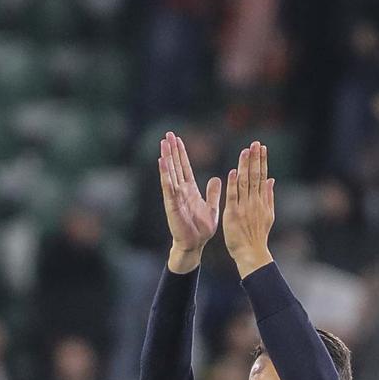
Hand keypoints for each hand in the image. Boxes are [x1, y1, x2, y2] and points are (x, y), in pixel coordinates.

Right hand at [159, 132, 221, 272]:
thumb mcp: (212, 206)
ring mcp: (175, 197)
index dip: (181, 153)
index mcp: (190, 190)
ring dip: (166, 158)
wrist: (195, 245)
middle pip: (175, 166)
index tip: (177, 139)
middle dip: (171, 150)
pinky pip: (168, 187)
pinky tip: (162, 163)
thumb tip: (217, 178)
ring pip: (170, 173)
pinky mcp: (172, 205)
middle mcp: (180, 191)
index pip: (185, 167)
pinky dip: (165, 174)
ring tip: (163, 144)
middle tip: (167, 135)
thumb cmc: (201, 229)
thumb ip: (213, 192)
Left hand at [222, 140, 276, 277]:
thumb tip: (272, 180)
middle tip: (255, 143)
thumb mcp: (268, 214)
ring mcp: (245, 207)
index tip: (262, 148)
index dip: (262, 161)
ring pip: (246, 182)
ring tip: (246, 151)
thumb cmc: (257, 236)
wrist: (251, 253)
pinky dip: (234, 184)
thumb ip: (269, 196)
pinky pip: (234, 196)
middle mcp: (255, 201)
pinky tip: (234, 171)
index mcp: (262, 200)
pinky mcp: (233, 214)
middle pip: (256, 175)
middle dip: (255, 158)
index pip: (262, 176)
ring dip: (246, 166)